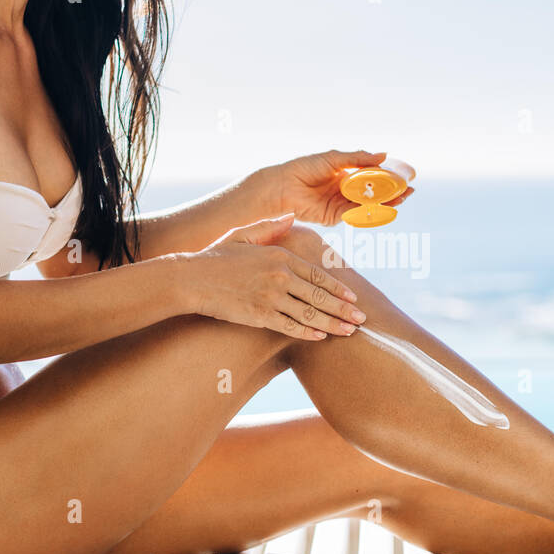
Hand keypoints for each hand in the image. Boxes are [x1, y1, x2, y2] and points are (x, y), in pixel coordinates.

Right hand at [187, 212, 366, 339]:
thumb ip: (270, 226)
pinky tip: (321, 338)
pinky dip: (307, 333)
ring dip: (333, 324)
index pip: (318, 274)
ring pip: (310, 314)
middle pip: (320, 296)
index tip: (354, 298)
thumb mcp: (243, 234)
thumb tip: (291, 216)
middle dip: (344, 310)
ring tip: (349, 332)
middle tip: (362, 320)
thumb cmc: (215, 256)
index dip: (338, 288)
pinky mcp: (259, 315)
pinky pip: (290, 327)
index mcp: (280, 255)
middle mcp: (280, 276)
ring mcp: (271, 297)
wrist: (191, 278)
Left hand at [268, 149, 415, 225]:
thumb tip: (384, 155)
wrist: (283, 187)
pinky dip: (370, 212)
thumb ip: (358, 158)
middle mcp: (345, 189)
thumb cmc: (304, 168)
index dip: (389, 176)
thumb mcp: (334, 158)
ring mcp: (341, 203)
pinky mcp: (335, 216)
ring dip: (386, 202)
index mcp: (345, 174)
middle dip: (392, 191)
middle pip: (374, 192)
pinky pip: (356, 215)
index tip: (405, 175)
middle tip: (410, 189)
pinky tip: (384, 207)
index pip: (372, 175)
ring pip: (368, 204)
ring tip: (402, 198)